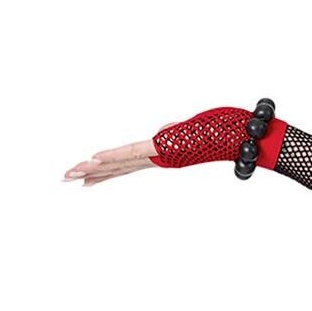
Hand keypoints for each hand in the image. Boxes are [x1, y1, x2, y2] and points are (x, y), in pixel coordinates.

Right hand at [62, 104, 284, 184]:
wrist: (245, 140)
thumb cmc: (227, 133)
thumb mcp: (190, 131)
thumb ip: (173, 133)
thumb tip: (163, 133)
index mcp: (165, 154)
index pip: (128, 164)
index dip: (107, 171)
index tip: (88, 179)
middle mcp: (160, 158)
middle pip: (119, 166)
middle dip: (92, 173)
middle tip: (66, 179)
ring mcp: (161, 154)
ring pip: (121, 162)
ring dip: (95, 167)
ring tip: (71, 174)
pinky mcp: (165, 148)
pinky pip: (134, 153)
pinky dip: (114, 156)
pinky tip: (96, 159)